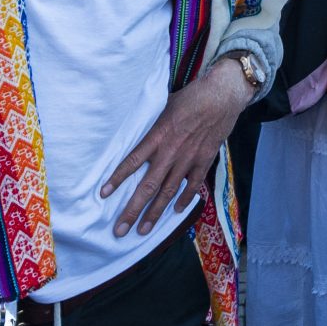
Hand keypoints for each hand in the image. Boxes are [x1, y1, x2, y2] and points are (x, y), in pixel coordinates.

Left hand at [101, 56, 253, 237]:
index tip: (103, 194)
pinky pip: (193, 185)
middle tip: (119, 230)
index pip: (132, 161)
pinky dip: (185, 199)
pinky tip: (176, 211)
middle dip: (132, 210)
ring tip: (143, 230)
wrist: (222, 95)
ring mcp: (189, 159)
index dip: (117, 179)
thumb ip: (151, 123)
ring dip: (155, 213)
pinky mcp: (205, 160)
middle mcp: (171, 152)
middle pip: (148, 187)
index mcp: (158, 136)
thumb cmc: (191, 96)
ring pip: (168, 192)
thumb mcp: (164, 105)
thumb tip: (136, 128)